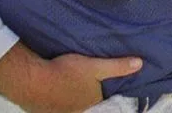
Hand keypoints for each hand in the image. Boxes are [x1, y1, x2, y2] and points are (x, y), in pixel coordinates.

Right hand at [0, 42, 141, 112]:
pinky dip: (54, 95)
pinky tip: (51, 86)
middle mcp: (76, 110)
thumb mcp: (95, 66)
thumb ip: (117, 66)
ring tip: (67, 81)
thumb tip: (140, 64)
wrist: (31, 81)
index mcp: (90, 101)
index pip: (101, 96)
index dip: (102, 87)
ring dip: (69, 94)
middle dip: (85, 91)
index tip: (99, 78)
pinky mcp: (41, 109)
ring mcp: (58, 112)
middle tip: (81, 78)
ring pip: (68, 102)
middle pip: (85, 100)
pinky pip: (53, 103)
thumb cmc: (66, 73)